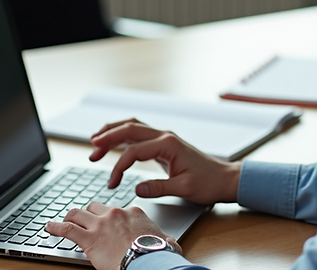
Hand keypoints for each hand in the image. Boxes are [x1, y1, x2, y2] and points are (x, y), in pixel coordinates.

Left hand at [45, 202, 181, 268]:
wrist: (148, 260)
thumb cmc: (158, 253)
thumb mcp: (166, 242)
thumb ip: (165, 239)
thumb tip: (172, 243)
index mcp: (134, 213)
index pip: (118, 210)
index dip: (111, 217)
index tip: (108, 223)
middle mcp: (115, 214)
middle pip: (95, 207)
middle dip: (88, 213)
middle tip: (84, 220)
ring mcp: (100, 224)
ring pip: (78, 213)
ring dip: (70, 217)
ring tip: (63, 220)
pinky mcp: (88, 238)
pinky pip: (66, 229)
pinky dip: (55, 227)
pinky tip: (49, 227)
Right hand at [89, 118, 240, 204]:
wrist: (224, 178)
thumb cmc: (208, 183)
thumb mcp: (184, 189)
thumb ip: (159, 188)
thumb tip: (136, 188)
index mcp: (168, 144)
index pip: (134, 151)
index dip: (118, 167)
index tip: (111, 184)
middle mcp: (165, 136)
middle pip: (129, 129)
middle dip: (108, 137)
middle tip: (91, 149)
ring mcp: (164, 137)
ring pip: (133, 127)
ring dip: (113, 132)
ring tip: (95, 142)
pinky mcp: (164, 144)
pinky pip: (139, 135)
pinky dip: (123, 136)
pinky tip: (113, 143)